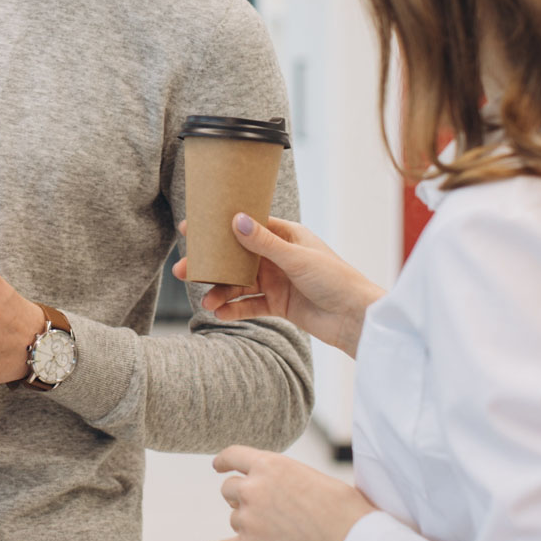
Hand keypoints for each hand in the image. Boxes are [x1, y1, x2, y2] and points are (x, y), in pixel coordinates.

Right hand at [172, 216, 380, 357]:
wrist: (356, 319)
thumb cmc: (336, 280)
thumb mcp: (297, 258)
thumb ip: (265, 243)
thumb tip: (237, 220)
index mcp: (287, 236)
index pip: (247, 226)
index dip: (220, 227)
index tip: (192, 229)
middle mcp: (279, 256)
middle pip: (238, 257)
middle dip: (212, 264)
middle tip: (184, 270)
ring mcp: (278, 281)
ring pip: (241, 283)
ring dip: (222, 290)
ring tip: (206, 300)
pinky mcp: (280, 305)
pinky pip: (251, 305)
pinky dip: (235, 309)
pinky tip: (220, 313)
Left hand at [203, 446, 375, 540]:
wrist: (350, 540)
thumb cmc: (343, 507)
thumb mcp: (310, 476)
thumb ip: (285, 479)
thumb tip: (280, 491)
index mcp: (270, 464)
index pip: (234, 455)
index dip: (223, 461)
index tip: (218, 466)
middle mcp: (253, 488)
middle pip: (228, 489)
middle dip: (239, 496)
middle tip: (262, 507)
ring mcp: (248, 518)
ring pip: (234, 518)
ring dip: (247, 523)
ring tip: (277, 532)